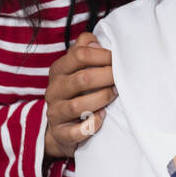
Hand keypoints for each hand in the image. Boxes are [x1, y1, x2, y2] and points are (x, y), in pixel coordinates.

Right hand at [43, 33, 116, 160]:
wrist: (61, 129)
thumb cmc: (77, 93)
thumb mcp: (76, 68)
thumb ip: (85, 50)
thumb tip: (97, 42)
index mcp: (58, 70)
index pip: (79, 54)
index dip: (103, 55)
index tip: (117, 60)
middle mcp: (54, 90)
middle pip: (82, 79)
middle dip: (107, 77)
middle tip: (121, 79)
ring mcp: (55, 113)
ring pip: (78, 105)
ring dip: (102, 99)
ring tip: (115, 95)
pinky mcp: (61, 134)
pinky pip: (77, 131)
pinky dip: (93, 124)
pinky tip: (103, 117)